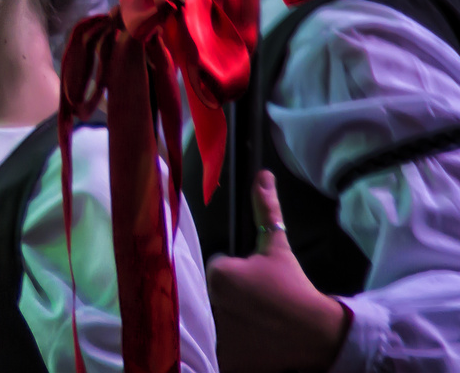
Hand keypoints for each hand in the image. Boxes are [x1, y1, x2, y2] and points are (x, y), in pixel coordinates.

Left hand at [206, 171, 351, 372]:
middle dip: (233, 298)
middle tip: (261, 305)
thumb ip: (266, 211)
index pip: (218, 270)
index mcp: (218, 272)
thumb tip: (263, 175)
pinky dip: (234, 348)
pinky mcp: (227, 359)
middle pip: (215, 295)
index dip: (240, 276)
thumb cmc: (295, 288)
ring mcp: (218, 334)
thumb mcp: (277, 247)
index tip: (260, 285)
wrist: (318, 333)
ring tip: (260, 323)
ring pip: (217, 320)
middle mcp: (211, 301)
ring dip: (233, 320)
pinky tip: (254, 341)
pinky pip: (221, 350)